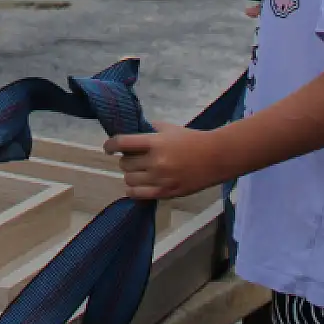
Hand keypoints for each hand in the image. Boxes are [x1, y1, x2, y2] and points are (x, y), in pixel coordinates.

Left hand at [103, 127, 221, 200]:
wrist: (215, 158)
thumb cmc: (192, 139)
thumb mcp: (169, 128)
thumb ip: (149, 130)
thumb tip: (131, 133)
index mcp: (155, 142)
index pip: (122, 143)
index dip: (110, 145)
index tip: (108, 147)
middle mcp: (155, 161)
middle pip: (124, 163)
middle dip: (126, 160)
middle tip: (133, 158)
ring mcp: (160, 179)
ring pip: (129, 179)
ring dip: (130, 174)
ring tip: (138, 171)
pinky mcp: (166, 192)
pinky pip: (138, 194)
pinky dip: (132, 190)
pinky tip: (135, 185)